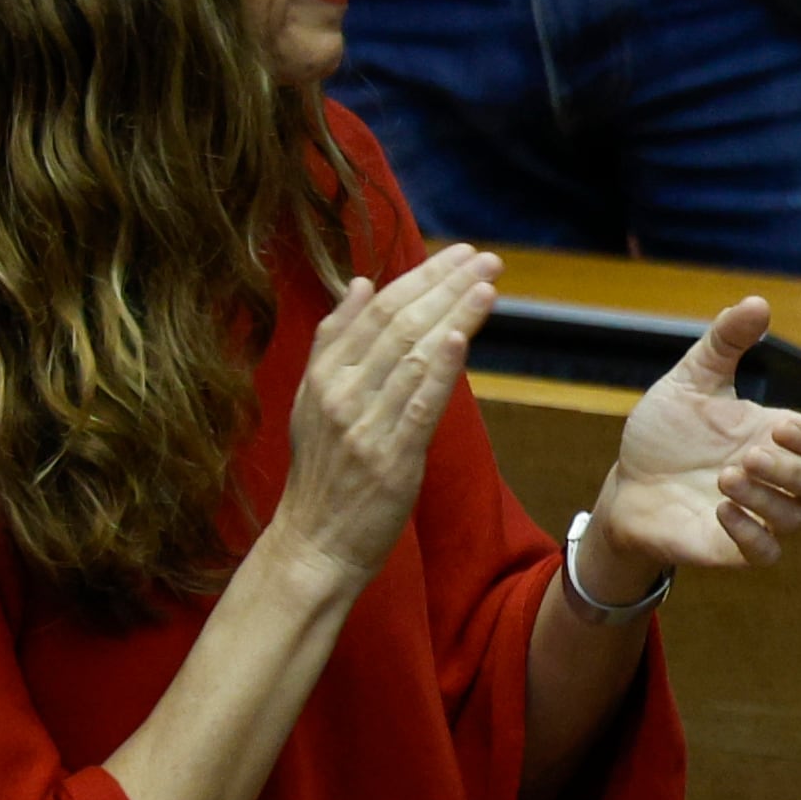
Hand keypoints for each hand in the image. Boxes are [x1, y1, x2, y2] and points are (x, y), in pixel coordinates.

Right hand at [270, 244, 499, 584]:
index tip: (460, 255)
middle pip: (399, 325)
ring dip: (454, 315)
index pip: (378, 310)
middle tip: (487, 258)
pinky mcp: (390, 459)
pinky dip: (440, 369)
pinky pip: (418, 405)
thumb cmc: (322, 472)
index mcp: (323, 375)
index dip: (422, 277)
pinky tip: (462, 337)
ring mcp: (364, 426)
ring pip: (413, 356)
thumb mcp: (312, 399)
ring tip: (488, 283)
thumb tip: (360, 283)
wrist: (313, 544)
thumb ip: (334, 340)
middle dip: (446, 286)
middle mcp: (340, 394)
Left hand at [582, 300, 800, 592]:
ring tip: (724, 478)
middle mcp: (776, 480)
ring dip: (768, 498)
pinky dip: (751, 533)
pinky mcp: (732, 548)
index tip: (780, 428)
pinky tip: (720, 509)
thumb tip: (758, 301)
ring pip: (798, 519)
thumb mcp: (690, 381)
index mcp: (777, 439)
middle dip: (793, 470)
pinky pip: (767, 553)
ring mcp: (757, 515)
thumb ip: (724, 343)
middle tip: (747, 455)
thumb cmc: (664, 435)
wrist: (624, 485)